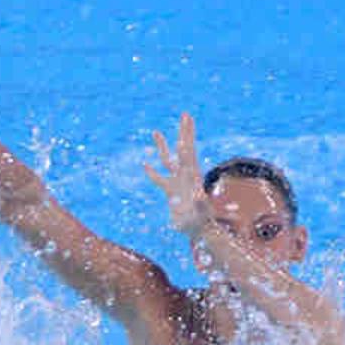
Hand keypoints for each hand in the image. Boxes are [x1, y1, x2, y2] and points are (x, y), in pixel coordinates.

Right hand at [145, 113, 213, 236]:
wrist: (198, 230)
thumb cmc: (200, 221)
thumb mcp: (200, 212)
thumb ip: (200, 204)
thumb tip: (199, 197)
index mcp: (193, 176)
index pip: (189, 152)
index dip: (187, 137)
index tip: (186, 122)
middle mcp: (186, 175)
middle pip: (183, 149)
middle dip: (183, 132)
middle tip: (185, 114)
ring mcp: (177, 181)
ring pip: (167, 160)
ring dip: (162, 146)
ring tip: (155, 131)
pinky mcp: (170, 191)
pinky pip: (158, 179)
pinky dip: (151, 172)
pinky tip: (144, 164)